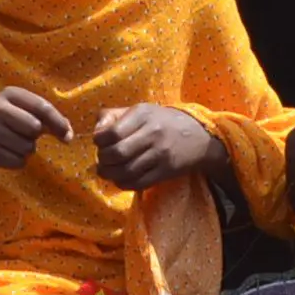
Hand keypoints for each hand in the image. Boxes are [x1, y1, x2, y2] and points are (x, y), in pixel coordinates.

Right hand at [0, 85, 74, 173]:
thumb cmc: (0, 124)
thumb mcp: (18, 112)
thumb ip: (44, 117)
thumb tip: (69, 133)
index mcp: (9, 94)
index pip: (42, 107)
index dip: (59, 122)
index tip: (68, 135)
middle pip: (35, 128)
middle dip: (33, 137)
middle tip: (19, 135)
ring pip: (27, 147)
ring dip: (24, 150)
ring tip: (8, 144)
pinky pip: (18, 162)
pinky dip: (16, 162)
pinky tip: (3, 154)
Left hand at [93, 102, 224, 191]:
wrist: (198, 137)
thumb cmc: (161, 122)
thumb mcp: (140, 110)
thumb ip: (113, 116)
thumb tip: (96, 132)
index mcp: (143, 114)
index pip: (112, 133)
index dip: (99, 142)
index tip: (99, 143)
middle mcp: (153, 133)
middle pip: (118, 154)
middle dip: (103, 160)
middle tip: (102, 160)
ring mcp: (161, 154)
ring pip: (126, 171)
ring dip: (111, 174)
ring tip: (108, 171)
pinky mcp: (166, 171)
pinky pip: (138, 183)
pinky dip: (123, 183)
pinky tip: (120, 178)